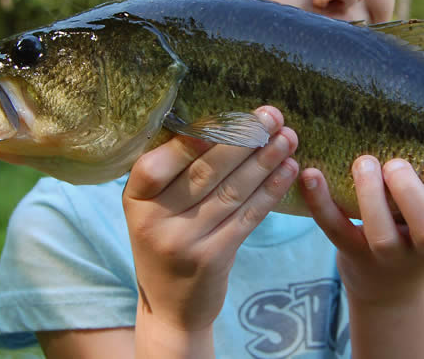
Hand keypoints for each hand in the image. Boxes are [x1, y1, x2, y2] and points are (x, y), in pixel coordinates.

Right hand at [122, 106, 298, 334]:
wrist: (171, 308)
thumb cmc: (168, 239)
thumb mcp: (155, 208)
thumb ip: (176, 173)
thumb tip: (226, 123)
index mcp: (135, 198)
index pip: (160, 161)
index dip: (195, 138)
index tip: (229, 116)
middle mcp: (153, 220)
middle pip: (204, 171)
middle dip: (243, 139)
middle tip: (271, 117)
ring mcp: (183, 241)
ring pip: (231, 191)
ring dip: (264, 161)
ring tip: (288, 137)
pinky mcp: (212, 258)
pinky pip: (247, 216)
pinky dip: (270, 190)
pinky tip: (288, 170)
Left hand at [299, 157, 423, 305]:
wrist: (388, 285)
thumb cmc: (418, 227)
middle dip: (411, 194)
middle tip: (396, 164)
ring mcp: (388, 256)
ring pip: (382, 235)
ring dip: (371, 196)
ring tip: (364, 162)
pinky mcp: (353, 253)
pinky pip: (335, 229)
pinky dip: (321, 201)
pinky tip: (311, 174)